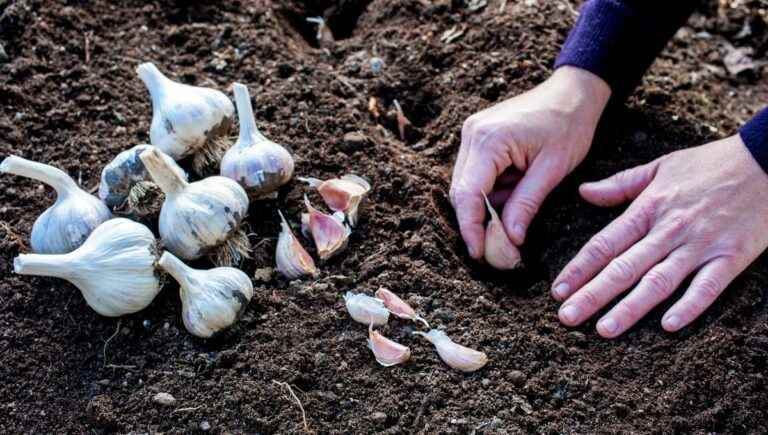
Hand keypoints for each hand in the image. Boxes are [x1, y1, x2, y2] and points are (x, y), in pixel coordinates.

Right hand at [450, 66, 610, 259]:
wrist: (573, 92)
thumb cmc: (569, 125)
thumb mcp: (552, 170)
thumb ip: (526, 204)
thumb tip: (510, 240)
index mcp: (488, 140)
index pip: (467, 194)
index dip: (470, 228)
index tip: (479, 254)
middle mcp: (472, 135)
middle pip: (461, 192)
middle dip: (477, 223)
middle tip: (497, 250)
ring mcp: (472, 134)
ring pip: (467, 186)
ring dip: (486, 208)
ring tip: (513, 222)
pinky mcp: (479, 138)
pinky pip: (476, 175)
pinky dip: (491, 193)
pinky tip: (512, 197)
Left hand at [553, 135, 767, 336]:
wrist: (767, 159)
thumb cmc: (710, 164)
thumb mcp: (660, 167)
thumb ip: (620, 184)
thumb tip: (583, 192)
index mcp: (648, 209)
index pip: (604, 244)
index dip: (579, 268)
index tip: (558, 290)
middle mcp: (669, 230)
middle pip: (623, 267)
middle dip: (592, 295)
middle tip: (566, 318)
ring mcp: (700, 245)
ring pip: (658, 281)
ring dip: (630, 307)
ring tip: (604, 329)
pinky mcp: (731, 256)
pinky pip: (708, 286)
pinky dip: (689, 306)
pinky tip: (668, 326)